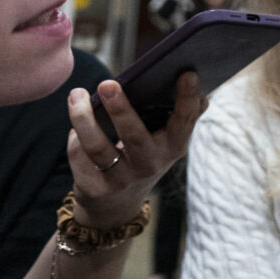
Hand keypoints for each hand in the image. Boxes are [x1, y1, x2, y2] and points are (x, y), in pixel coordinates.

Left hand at [66, 72, 203, 229]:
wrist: (116, 206)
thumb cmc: (144, 157)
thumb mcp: (166, 142)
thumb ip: (182, 117)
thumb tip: (205, 95)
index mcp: (174, 146)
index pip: (185, 120)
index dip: (188, 97)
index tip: (186, 73)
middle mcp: (150, 164)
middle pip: (133, 135)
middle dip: (120, 108)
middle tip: (107, 83)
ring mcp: (122, 180)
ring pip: (98, 146)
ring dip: (83, 118)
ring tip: (77, 94)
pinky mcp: (95, 189)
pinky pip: (79, 156)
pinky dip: (74, 137)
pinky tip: (75, 125)